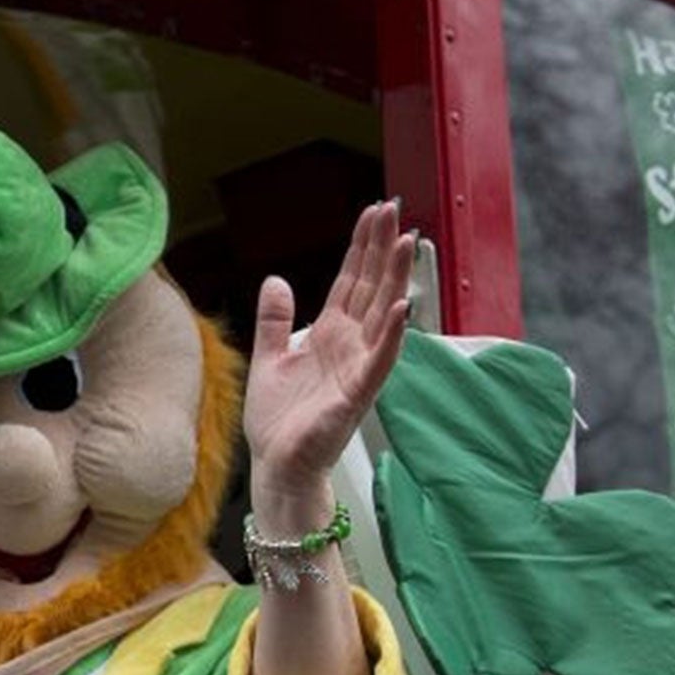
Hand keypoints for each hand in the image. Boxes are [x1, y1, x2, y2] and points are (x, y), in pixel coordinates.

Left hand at [244, 201, 415, 509]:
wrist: (276, 465)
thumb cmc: (278, 420)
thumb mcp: (268, 359)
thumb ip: (274, 320)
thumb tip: (276, 280)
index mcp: (329, 334)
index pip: (350, 280)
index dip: (361, 246)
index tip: (374, 212)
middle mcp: (350, 345)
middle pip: (372, 287)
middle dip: (382, 248)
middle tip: (395, 209)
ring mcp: (358, 367)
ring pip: (384, 314)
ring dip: (396, 279)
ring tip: (406, 242)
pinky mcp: (358, 394)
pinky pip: (381, 359)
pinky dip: (393, 334)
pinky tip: (404, 307)